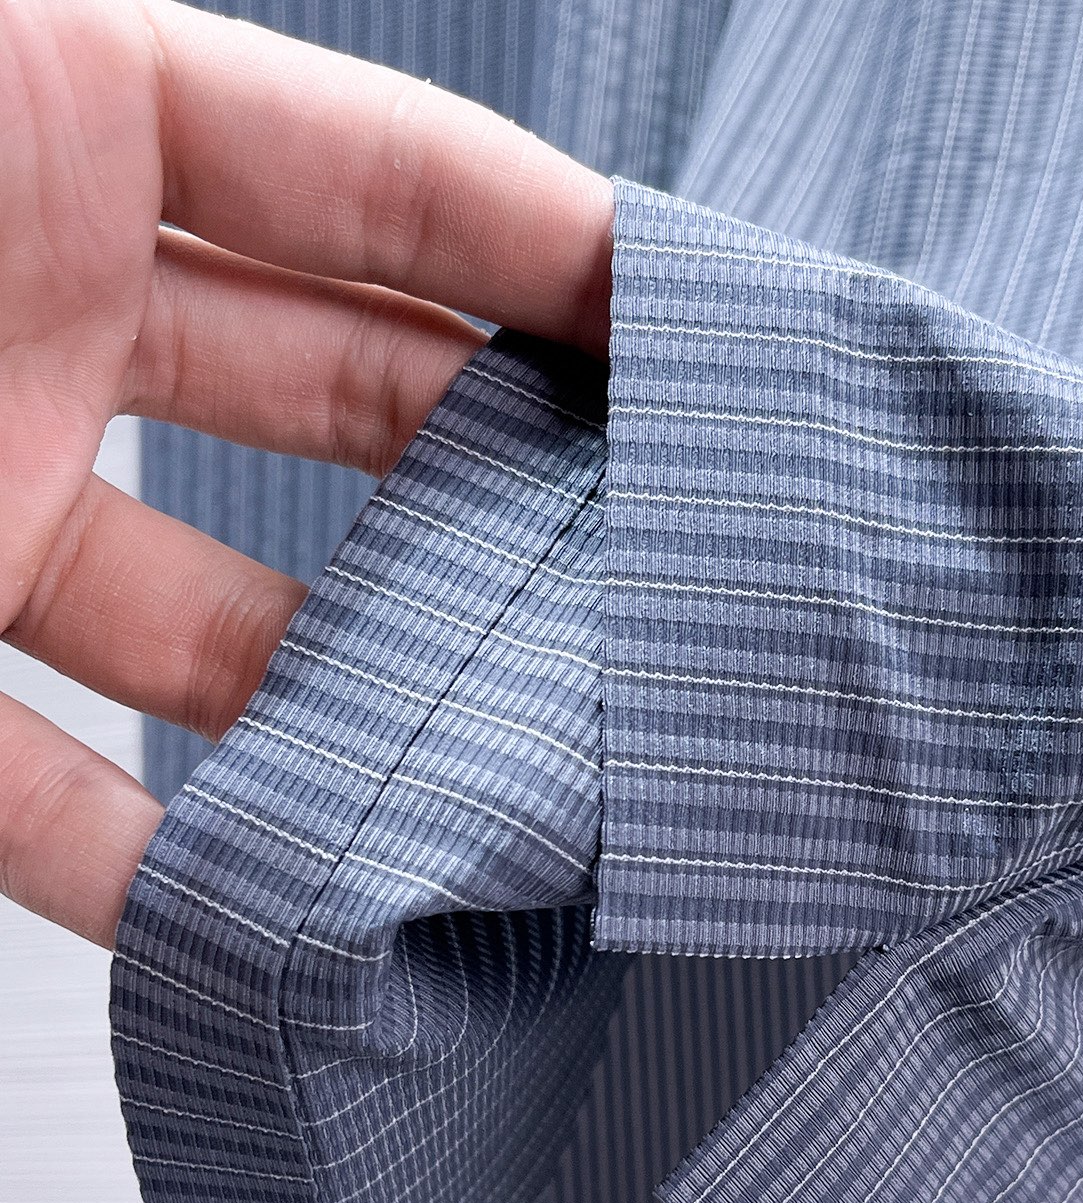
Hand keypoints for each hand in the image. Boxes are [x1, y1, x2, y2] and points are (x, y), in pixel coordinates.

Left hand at [0, 0, 612, 944]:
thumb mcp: (17, 53)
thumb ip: (242, 138)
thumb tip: (552, 212)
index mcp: (61, 123)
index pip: (361, 181)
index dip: (543, 245)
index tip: (699, 339)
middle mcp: (31, 325)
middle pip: (328, 417)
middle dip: (491, 494)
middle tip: (642, 584)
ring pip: (209, 634)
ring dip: (351, 719)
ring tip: (504, 785)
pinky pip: (39, 793)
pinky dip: (155, 870)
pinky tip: (278, 919)